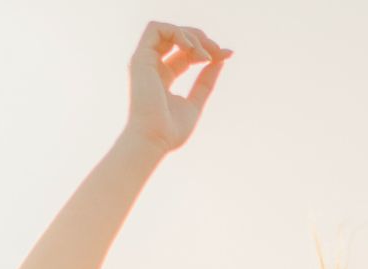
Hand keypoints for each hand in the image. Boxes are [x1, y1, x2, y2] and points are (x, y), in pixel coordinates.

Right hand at [123, 20, 231, 154]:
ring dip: (190, 35)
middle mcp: (152, 67)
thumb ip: (206, 80)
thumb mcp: (196, 101)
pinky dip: (177, 33)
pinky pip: (156, 29)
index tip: (227, 55)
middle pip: (178, 39)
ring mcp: (144, 62)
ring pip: (168, 30)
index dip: (207, 49)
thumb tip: (221, 59)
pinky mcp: (140, 59)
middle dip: (201, 39)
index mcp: (163, 78)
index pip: (186, 54)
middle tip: (218, 52)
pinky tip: (191, 48)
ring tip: (204, 54)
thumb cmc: (170, 131)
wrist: (154, 140)